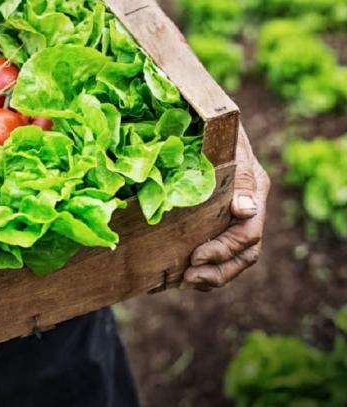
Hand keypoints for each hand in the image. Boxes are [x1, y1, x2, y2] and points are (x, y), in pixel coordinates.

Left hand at [181, 125, 270, 290]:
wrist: (197, 118)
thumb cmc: (213, 128)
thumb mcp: (226, 145)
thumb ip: (237, 176)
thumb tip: (245, 210)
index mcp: (253, 190)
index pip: (249, 233)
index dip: (224, 250)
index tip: (196, 257)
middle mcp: (246, 209)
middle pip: (244, 255)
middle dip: (217, 271)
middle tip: (188, 278)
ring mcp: (230, 218)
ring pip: (232, 261)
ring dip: (209, 276)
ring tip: (184, 282)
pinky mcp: (212, 222)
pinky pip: (213, 256)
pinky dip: (197, 270)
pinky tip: (173, 277)